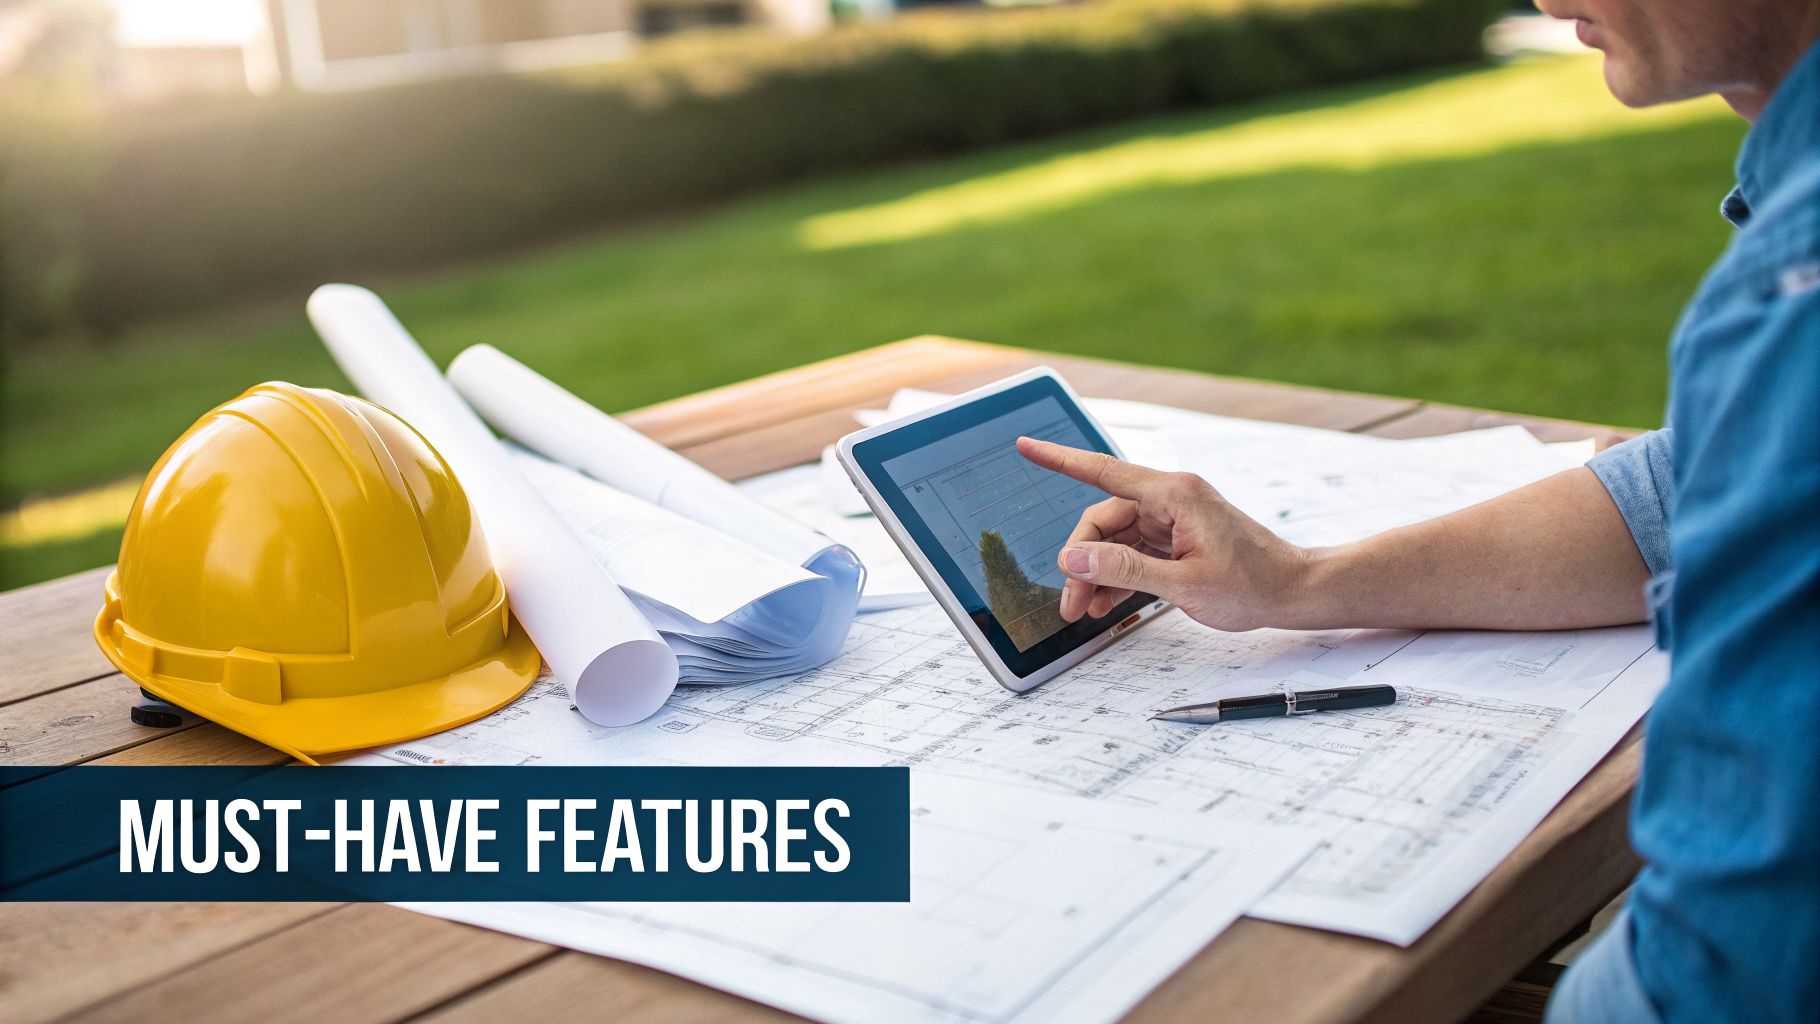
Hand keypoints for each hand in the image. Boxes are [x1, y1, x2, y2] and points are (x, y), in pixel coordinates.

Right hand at [1015, 436, 1311, 631]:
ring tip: (1083, 611)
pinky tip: (1104, 604)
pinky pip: (1133, 553)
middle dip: (1081, 562)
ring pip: (1115, 541)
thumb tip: (1072, 559)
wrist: (1294, 593)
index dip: (1059, 460)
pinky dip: (1117, 577)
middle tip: (1069, 604)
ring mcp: (1173, 520)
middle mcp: (1170, 499)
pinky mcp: (1177, 540)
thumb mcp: (1182, 584)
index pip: (1102, 472)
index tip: (1026, 446)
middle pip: (1103, 521)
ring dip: (1096, 575)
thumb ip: (1123, 570)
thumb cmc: (1252, 585)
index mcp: (1173, 494)